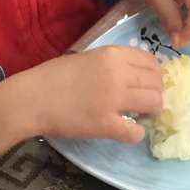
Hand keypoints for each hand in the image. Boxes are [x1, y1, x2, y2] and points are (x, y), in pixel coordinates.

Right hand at [31, 46, 163, 141]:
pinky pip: (135, 132)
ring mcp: (113, 100)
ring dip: (152, 111)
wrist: (33, 98)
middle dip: (156, 93)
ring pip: (153, 103)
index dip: (155, 75)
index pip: (152, 62)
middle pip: (156, 83)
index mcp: (114, 54)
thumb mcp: (89, 57)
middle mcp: (119, 74)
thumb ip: (114, 63)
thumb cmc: (55, 76)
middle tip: (146, 102)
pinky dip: (137, 134)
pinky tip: (129, 132)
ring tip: (140, 115)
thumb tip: (136, 74)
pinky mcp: (105, 124)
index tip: (149, 83)